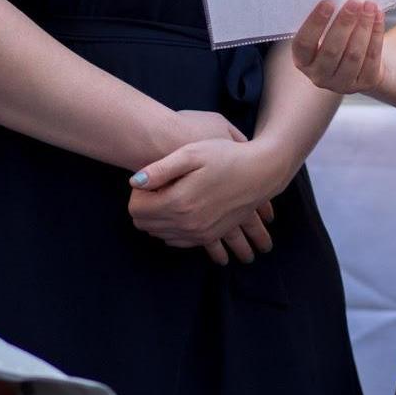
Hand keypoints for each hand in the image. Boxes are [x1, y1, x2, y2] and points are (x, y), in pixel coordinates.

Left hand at [146, 113, 258, 261]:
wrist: (261, 172)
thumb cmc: (226, 157)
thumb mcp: (192, 153)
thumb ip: (161, 168)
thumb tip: (134, 182)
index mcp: (178, 202)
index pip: (136, 208)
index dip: (138, 192)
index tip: (151, 180)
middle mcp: (186, 223)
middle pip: (144, 224)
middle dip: (145, 206)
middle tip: (159, 186)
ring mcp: (199, 233)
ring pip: (159, 235)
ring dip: (158, 219)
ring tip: (171, 196)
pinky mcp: (209, 236)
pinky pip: (177, 241)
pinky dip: (172, 229)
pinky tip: (180, 211)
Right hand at [290, 0, 384, 94]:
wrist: (361, 63)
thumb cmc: (337, 39)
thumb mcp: (325, 32)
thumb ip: (325, 17)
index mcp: (302, 61)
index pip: (304, 43)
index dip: (315, 23)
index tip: (328, 1)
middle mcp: (319, 77)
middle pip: (331, 50)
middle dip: (343, 23)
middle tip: (354, 2)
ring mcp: (342, 84)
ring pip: (354, 54)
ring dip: (363, 27)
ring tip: (369, 6)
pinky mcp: (364, 83)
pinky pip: (372, 58)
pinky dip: (376, 35)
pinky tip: (378, 17)